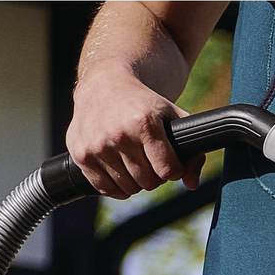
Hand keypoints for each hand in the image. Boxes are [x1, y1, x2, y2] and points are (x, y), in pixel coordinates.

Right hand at [66, 73, 197, 197]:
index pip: (168, 171)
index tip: (168, 160)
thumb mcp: (174, 118)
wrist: (104, 85)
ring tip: (132, 159)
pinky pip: (105, 188)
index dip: (172, 169)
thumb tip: (192, 184)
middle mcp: (118, 134)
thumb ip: (193, 153)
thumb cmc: (144, 105)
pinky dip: (115, 186)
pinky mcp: (81, 154)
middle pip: (149, 182)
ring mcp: (97, 145)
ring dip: (135, 180)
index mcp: (144, 123)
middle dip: (154, 174)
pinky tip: (118, 169)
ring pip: (128, 188)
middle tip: (148, 157)